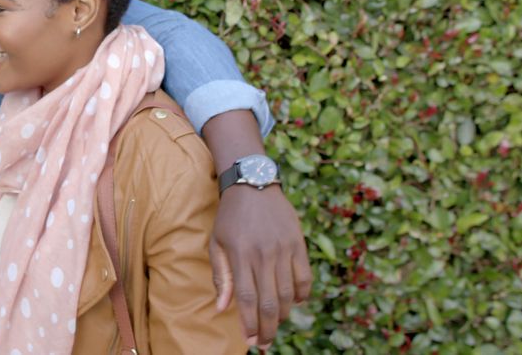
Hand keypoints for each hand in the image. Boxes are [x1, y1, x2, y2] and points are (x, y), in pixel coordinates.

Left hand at [210, 184, 310, 349]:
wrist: (253, 183)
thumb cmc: (230, 217)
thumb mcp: (217, 243)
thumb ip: (220, 277)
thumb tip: (222, 309)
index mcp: (240, 255)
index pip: (247, 298)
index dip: (249, 323)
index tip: (250, 340)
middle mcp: (263, 254)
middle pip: (270, 302)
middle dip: (268, 328)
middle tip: (264, 343)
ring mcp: (283, 249)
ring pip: (288, 294)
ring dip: (283, 315)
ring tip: (275, 323)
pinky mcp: (298, 243)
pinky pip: (304, 278)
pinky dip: (300, 295)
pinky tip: (293, 303)